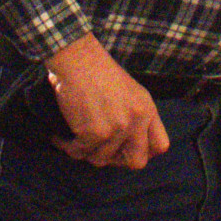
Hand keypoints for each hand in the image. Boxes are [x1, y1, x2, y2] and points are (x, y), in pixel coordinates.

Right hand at [43, 34, 169, 168]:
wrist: (77, 58)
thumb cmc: (98, 71)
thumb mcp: (131, 91)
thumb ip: (136, 116)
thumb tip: (130, 144)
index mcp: (147, 109)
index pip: (160, 146)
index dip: (144, 151)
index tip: (127, 149)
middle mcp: (136, 121)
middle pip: (137, 162)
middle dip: (117, 160)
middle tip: (101, 149)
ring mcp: (116, 128)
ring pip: (102, 160)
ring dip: (87, 152)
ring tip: (76, 140)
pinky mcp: (94, 132)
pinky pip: (80, 153)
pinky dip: (67, 147)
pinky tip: (60, 138)